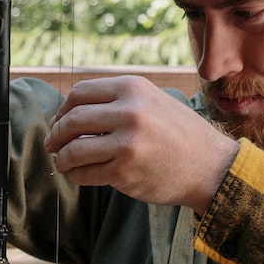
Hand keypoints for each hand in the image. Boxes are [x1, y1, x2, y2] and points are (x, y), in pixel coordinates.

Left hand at [45, 76, 238, 213]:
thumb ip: (117, 100)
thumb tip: (71, 111)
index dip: (63, 110)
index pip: (80, 93)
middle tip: (53, 144)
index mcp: (133, 88)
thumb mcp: (152, 101)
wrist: (211, 166)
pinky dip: (75, 175)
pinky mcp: (125, 171)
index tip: (59, 122)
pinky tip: (77, 175)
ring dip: (62, 158)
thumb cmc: (179, 134)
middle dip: (56, 134)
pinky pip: (85, 173)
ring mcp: (126, 143)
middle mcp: (129, 111)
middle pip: (72, 120)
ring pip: (73, 149)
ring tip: (63, 162)